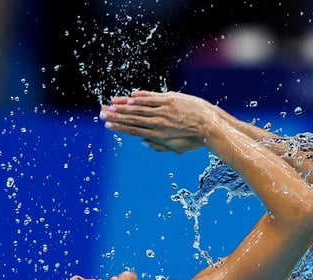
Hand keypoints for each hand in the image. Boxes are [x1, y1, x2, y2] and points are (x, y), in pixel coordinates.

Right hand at [99, 91, 216, 153]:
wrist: (211, 126)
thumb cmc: (195, 139)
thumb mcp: (177, 149)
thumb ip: (158, 146)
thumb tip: (142, 141)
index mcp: (158, 135)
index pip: (134, 130)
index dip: (119, 127)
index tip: (108, 125)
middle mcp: (158, 122)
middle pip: (132, 117)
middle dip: (115, 115)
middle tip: (101, 112)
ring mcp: (164, 109)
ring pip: (139, 107)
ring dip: (123, 105)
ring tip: (110, 103)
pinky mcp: (170, 99)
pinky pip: (151, 97)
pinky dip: (139, 97)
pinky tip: (129, 97)